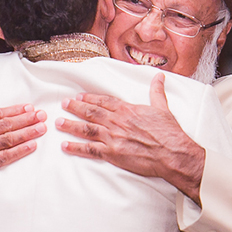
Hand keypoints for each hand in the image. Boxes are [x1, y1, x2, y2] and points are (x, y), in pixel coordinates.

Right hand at [0, 84, 46, 225]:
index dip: (15, 110)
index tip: (29, 107)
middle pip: (6, 125)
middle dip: (27, 119)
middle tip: (42, 115)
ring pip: (8, 140)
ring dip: (27, 133)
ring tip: (42, 128)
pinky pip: (5, 158)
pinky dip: (19, 151)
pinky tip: (32, 146)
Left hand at [56, 72, 204, 203]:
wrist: (172, 153)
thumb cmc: (169, 132)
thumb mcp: (163, 108)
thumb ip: (156, 92)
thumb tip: (159, 77)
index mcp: (127, 110)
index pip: (104, 101)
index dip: (90, 98)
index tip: (80, 97)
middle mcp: (117, 121)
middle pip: (91, 113)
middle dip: (76, 108)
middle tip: (64, 104)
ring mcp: (113, 138)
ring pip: (87, 129)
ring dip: (71, 125)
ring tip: (59, 122)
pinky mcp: (113, 154)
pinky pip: (90, 150)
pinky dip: (76, 148)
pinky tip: (66, 146)